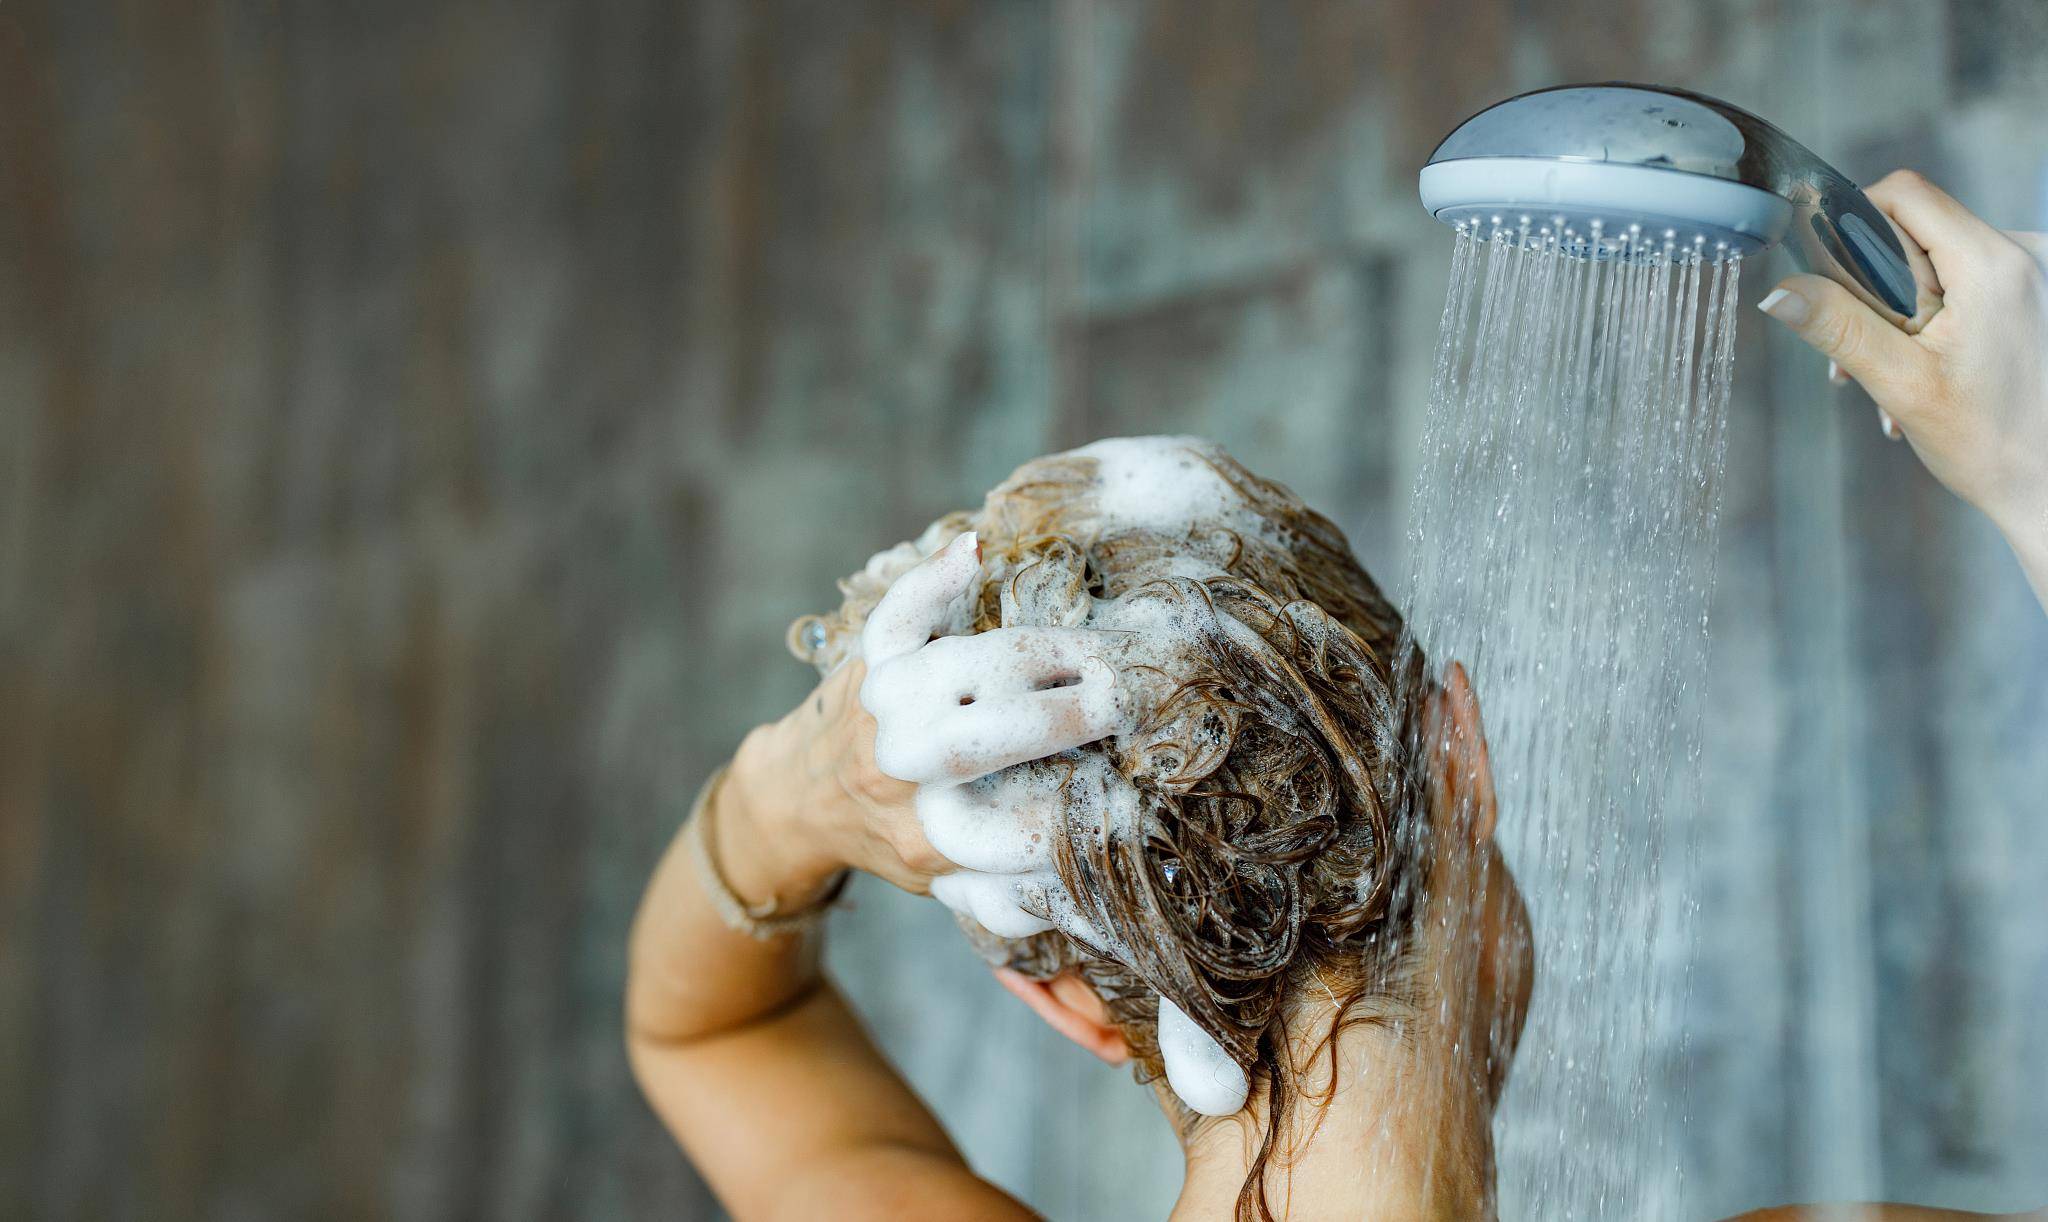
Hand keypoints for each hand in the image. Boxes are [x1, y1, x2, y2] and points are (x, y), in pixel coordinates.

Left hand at [718, 532, 1133, 917]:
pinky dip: (935, 579)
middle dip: (1071, 714)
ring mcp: (884, 709)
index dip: (1094, 804)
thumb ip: (1018, 898)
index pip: (1032, 824)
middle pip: (999, 734)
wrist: (800, 799)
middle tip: (1126, 701)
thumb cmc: (897, 837)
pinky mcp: (871, 660)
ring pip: (966, 666)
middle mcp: (904, 774)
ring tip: (1094, 656)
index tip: (1141, 784)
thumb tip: (1098, 907)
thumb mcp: (954, 888)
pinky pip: (900, 613)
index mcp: (934, 839)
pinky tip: (974, 557)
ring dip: (1040, 653)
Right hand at [1756, 171, 2047, 558]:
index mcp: (1994, 264)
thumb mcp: (1901, 384)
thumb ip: (1839, 327)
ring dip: (1901, 314)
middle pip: (1918, 230)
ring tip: (1892, 378)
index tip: (1832, 276)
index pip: (1905, 194)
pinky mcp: (2033, 294)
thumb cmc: (1993, 443)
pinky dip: (1933, 320)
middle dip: (1875, 287)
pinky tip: (1923, 371)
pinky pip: (1965, 282)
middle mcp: (2024, 253)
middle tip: (1864, 353)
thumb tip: (1779, 292)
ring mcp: (2033, 273)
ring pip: (1937, 260)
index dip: (1854, 221)